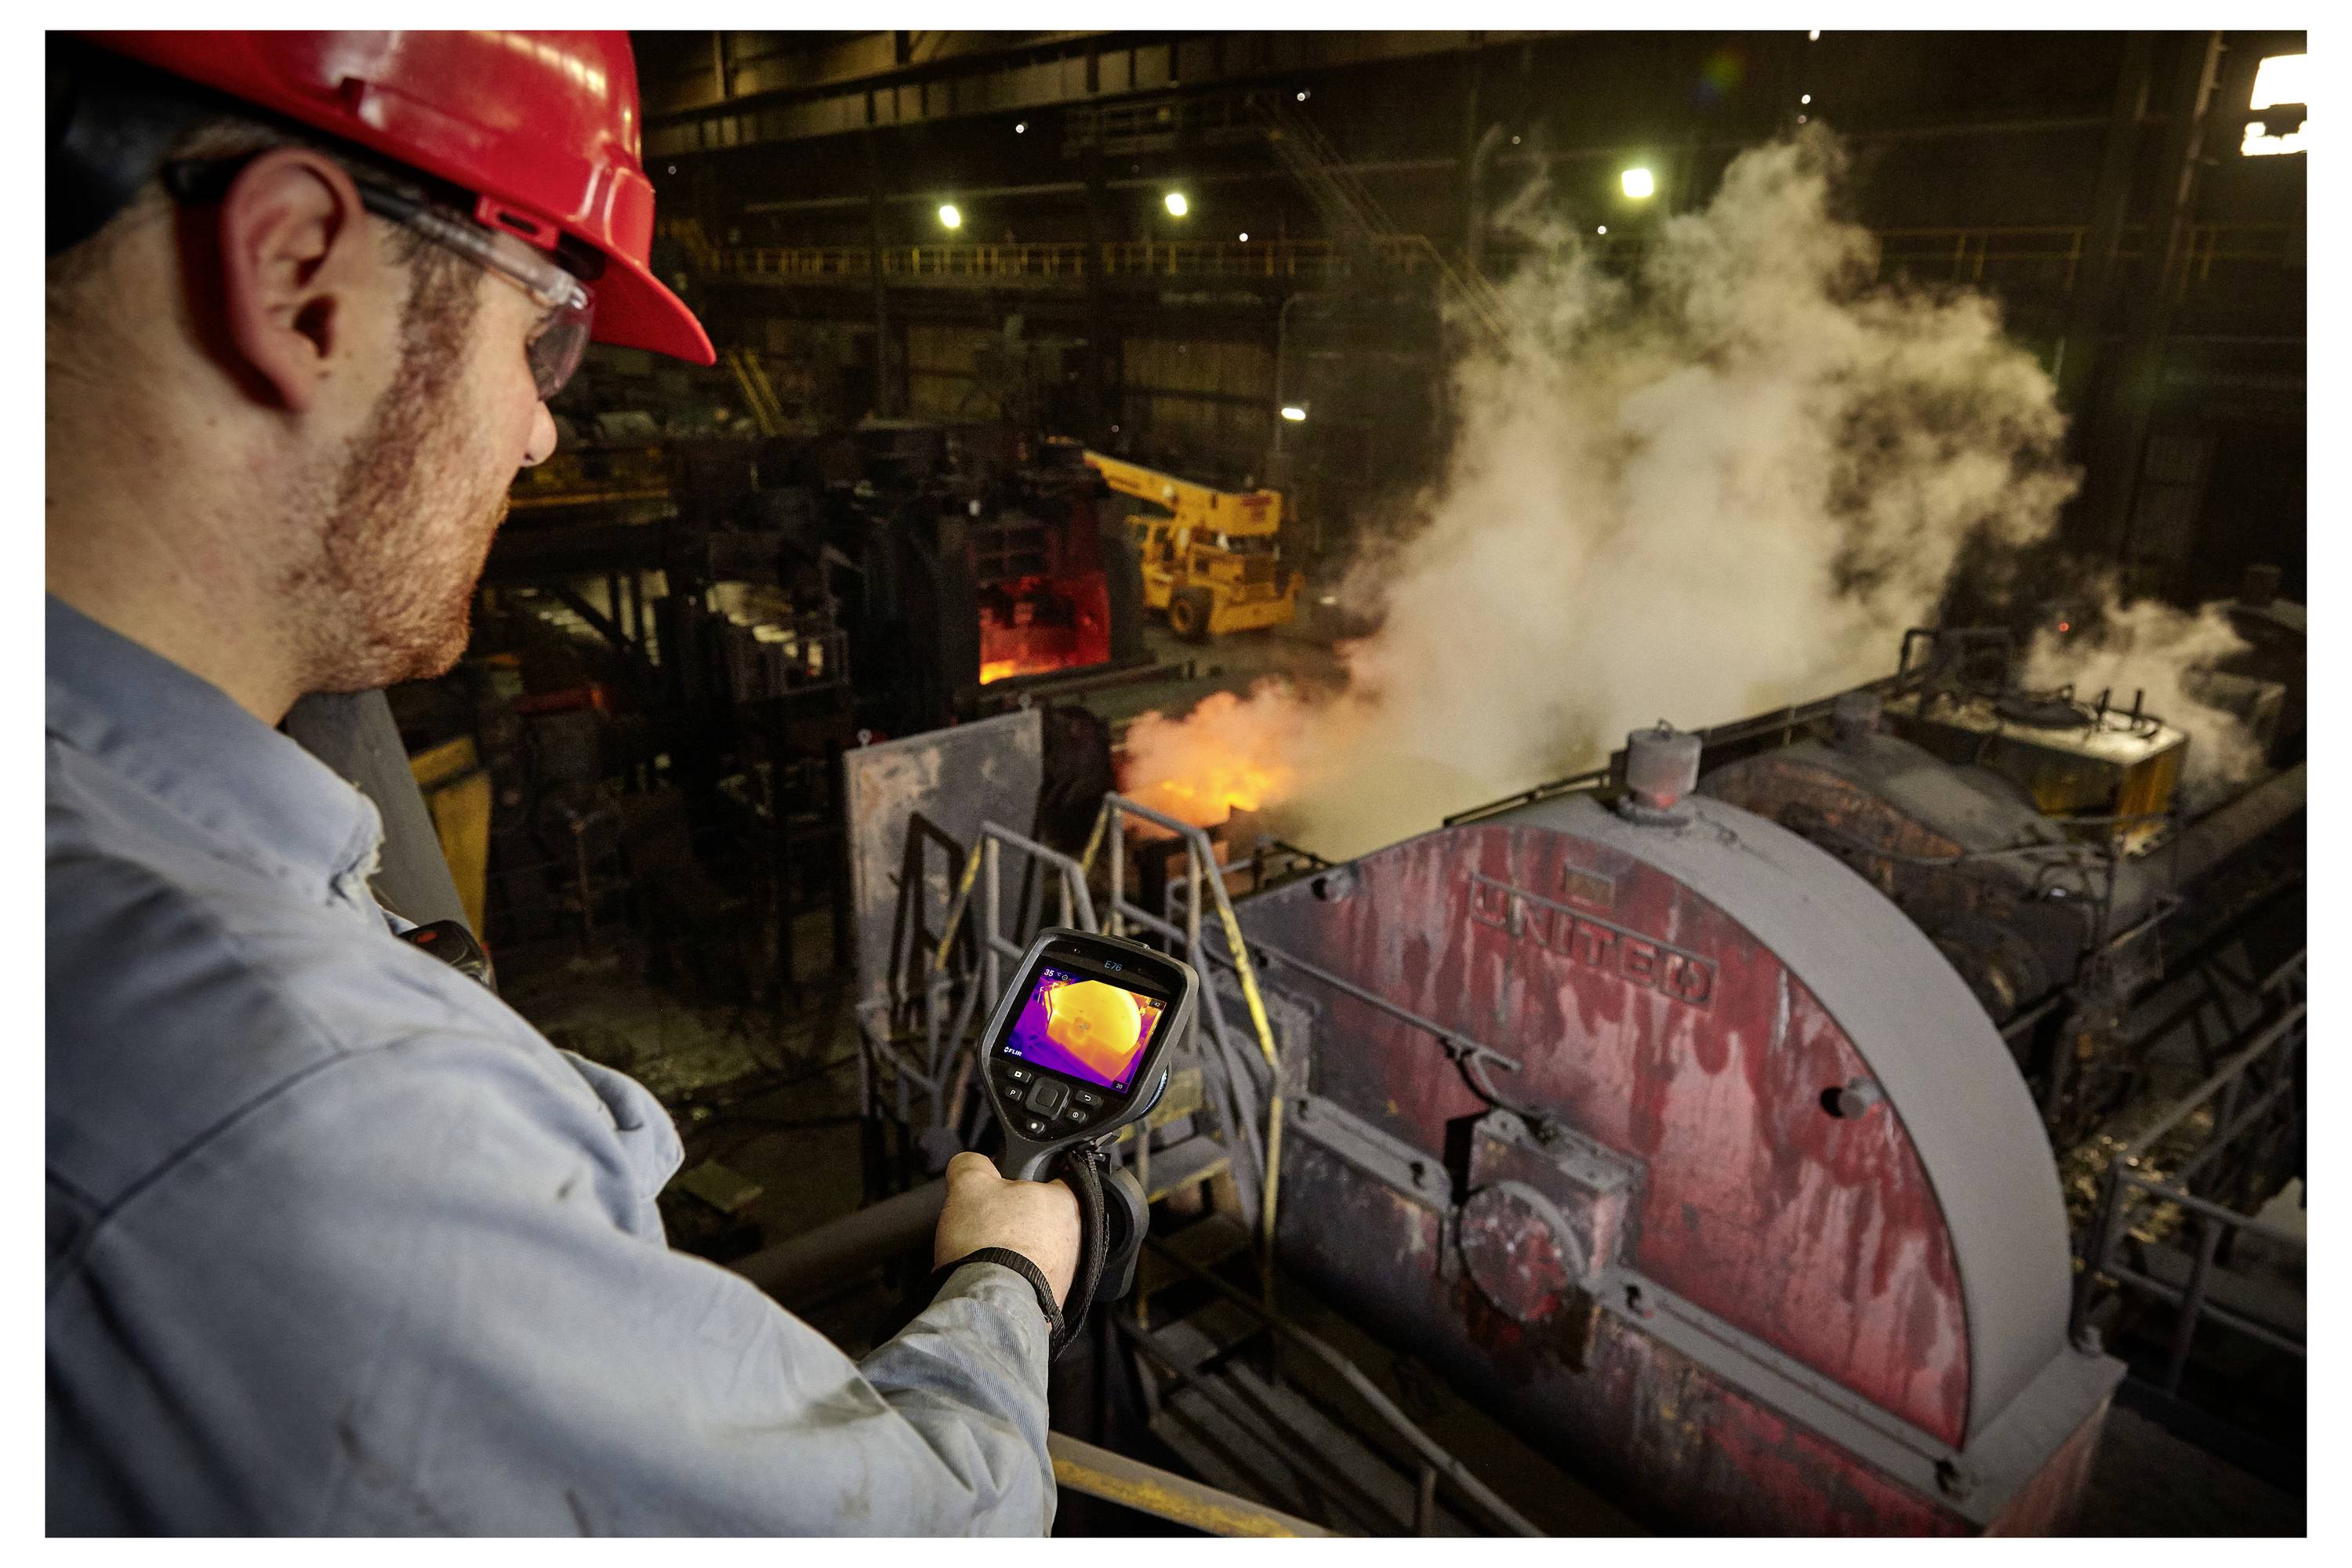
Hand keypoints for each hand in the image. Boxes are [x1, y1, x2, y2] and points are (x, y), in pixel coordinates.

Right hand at [933, 1151, 1081, 1304]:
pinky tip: (990, 1278)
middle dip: (1016, 1220)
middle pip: (1043, 1217)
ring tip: (985, 1254)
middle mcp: (1077, 1239)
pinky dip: (1012, 1279)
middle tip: (989, 1222)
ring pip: (1037, 1252)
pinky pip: (1031, 1282)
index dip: (1028, 1178)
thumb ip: (972, 1165)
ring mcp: (1068, 1274)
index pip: (1057, 1177)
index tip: (1010, 1185)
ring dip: (1013, 1251)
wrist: (990, 1306)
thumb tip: (968, 1163)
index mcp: (1066, 1202)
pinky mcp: (1053, 1302)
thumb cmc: (990, 1243)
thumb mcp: (969, 1184)